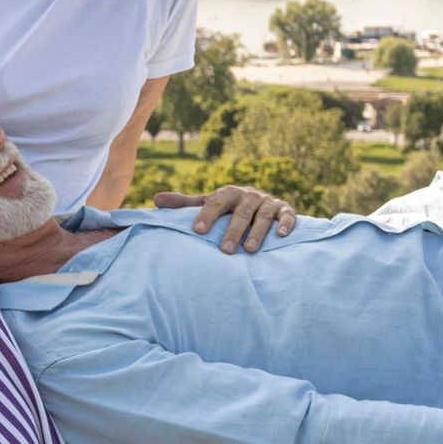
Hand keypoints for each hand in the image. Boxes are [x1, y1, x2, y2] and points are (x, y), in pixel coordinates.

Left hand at [155, 184, 297, 252]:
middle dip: (233, 230)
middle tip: (225, 250)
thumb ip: (185, 204)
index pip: (215, 201)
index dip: (207, 215)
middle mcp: (249, 195)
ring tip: (248, 250)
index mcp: (228, 193)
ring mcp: (268, 202)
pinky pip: (287, 215)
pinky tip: (280, 236)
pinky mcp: (285, 210)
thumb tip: (156, 200)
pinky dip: (285, 224)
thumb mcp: (209, 204)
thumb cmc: (229, 209)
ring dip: (257, 232)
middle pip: (240, 212)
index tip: (197, 231)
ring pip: (263, 216)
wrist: (260, 205)